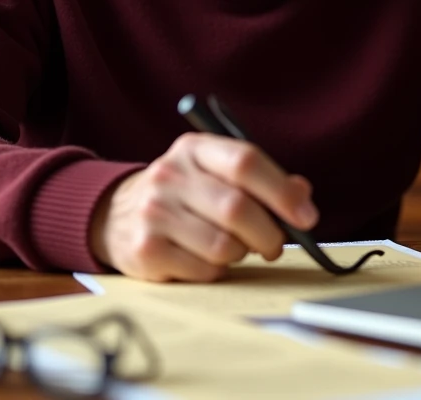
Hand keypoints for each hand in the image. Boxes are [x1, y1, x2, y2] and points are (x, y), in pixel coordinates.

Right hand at [89, 133, 317, 281]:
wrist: (114, 215)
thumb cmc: (183, 195)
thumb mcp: (216, 173)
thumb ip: (261, 180)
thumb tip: (302, 196)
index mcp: (194, 148)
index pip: (246, 161)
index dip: (282, 192)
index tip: (306, 217)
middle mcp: (170, 175)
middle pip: (238, 208)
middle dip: (269, 234)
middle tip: (275, 245)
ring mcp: (154, 213)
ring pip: (224, 246)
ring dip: (240, 254)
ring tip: (230, 246)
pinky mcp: (146, 250)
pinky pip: (204, 270)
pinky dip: (216, 271)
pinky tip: (203, 258)